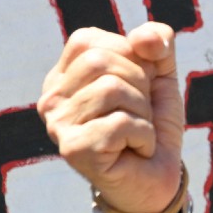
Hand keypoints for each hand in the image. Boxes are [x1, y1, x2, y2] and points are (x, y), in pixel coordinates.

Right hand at [37, 23, 185, 212]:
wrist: (159, 175)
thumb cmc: (152, 121)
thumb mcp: (161, 74)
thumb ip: (157, 43)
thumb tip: (144, 37)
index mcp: (65, 75)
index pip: (90, 41)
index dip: (129, 56)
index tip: (137, 85)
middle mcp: (52, 99)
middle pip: (101, 62)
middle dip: (139, 84)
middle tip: (138, 112)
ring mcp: (58, 125)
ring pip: (112, 89)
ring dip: (142, 111)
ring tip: (136, 131)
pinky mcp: (73, 149)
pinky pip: (120, 122)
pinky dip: (143, 133)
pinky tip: (136, 149)